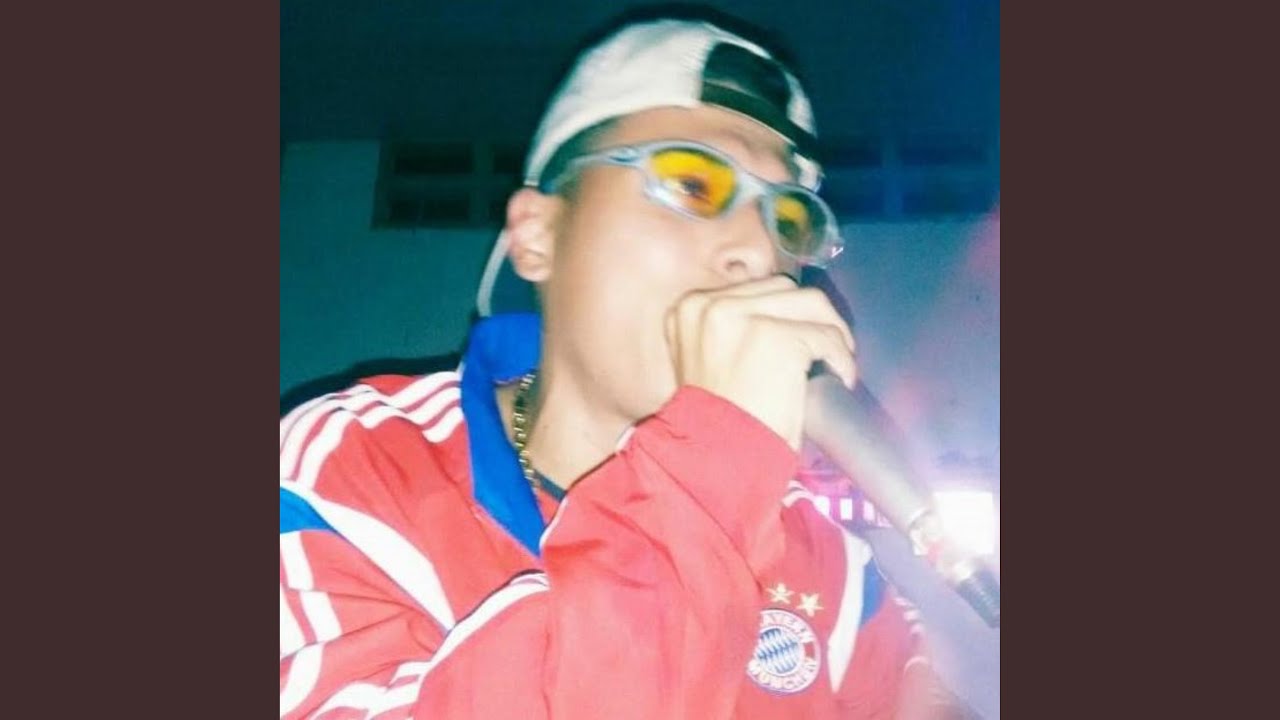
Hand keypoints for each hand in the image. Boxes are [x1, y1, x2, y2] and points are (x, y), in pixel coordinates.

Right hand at [665, 275, 855, 449]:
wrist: (713, 458)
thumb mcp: (704, 362)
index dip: (783, 310)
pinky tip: (843, 377)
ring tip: (839, 359)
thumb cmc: (711, 424)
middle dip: (810, 315)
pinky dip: (842, 356)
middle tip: (826, 345)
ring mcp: (744, 317)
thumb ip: (728, 332)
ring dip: (832, 329)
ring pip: (810, 303)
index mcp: (688, 308)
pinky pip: (825, 336)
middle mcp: (710, 304)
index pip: (751, 289)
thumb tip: (781, 318)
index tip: (800, 332)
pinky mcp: (778, 336)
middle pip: (782, 288)